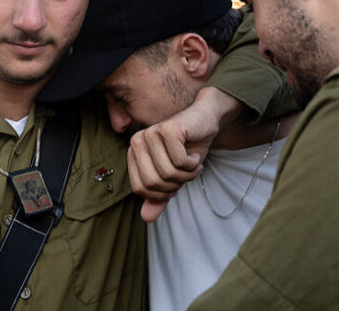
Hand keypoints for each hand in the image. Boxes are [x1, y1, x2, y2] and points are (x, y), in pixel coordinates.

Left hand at [128, 87, 241, 221]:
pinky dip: (193, 163)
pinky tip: (195, 153)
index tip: (176, 182)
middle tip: (187, 172)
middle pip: (153, 182)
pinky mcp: (167, 129)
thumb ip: (159, 197)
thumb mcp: (173, 177)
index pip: (140, 189)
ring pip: (168, 172)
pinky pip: (180, 161)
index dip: (161, 193)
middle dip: (176, 184)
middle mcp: (137, 141)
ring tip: (192, 163)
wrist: (205, 120)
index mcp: (133, 153)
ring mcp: (150, 133)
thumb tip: (146, 218)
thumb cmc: (187, 148)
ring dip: (187, 174)